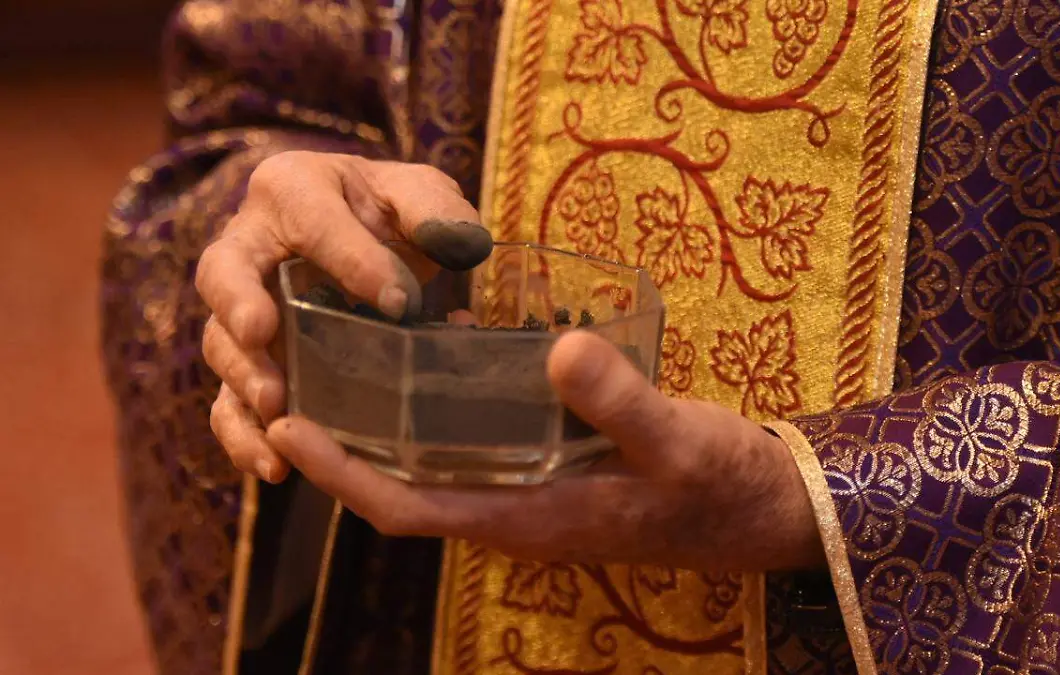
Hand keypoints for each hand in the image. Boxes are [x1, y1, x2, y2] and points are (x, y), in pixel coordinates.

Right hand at [198, 151, 492, 483]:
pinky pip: (227, 400)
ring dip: (243, 378)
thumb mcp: (419, 194)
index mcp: (292, 189)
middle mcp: (249, 246)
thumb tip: (462, 245)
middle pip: (223, 272)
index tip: (397, 301)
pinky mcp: (248, 361)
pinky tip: (272, 467)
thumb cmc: (390, 211)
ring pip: (220, 342)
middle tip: (262, 333)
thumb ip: (436, 209)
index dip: (352, 258)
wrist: (367, 235)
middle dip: (239, 304)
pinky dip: (242, 435)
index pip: (313, 221)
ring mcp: (240, 309)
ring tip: (276, 409)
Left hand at [266, 330, 824, 572]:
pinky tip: (441, 360)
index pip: (408, 508)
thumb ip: (619, 401)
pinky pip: (479, 448)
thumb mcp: (678, 439)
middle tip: (300, 380)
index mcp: (529, 517)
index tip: (291, 425)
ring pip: (438, 470)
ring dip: (388, 432)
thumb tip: (557, 346)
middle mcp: (516, 511)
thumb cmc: (720, 485)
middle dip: (346, 450)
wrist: (761, 508)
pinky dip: (444, 415)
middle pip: (406, 489)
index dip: (343, 474)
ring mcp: (533, 495)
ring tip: (347, 365)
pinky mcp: (554, 473)